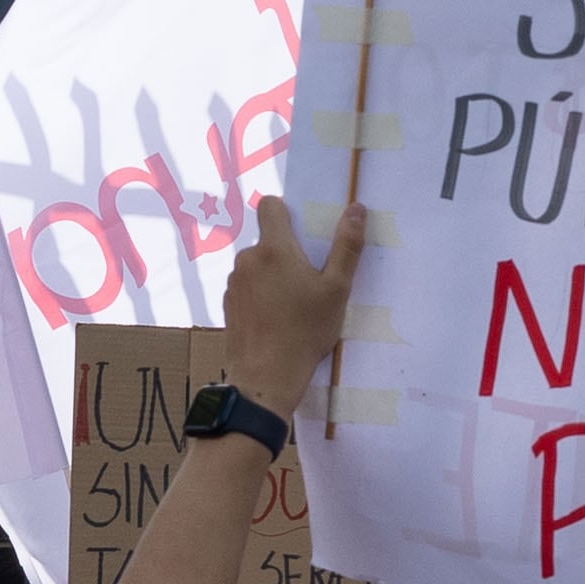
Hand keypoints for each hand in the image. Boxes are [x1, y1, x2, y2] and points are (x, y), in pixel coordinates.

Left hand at [221, 198, 364, 412]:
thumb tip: (357, 208)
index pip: (270, 206)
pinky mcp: (227, 304)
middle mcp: (247, 259)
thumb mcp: (336, 290)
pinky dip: (260, 295)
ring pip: (257, 265)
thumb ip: (347, 246)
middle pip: (267, 240)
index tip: (303, 234)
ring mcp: (233, 282)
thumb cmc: (305, 331)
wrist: (266, 377)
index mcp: (273, 248)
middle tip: (309, 281)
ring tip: (293, 304)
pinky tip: (275, 319)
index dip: (286, 212)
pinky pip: (247, 287)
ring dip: (273, 274)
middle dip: (286, 252)